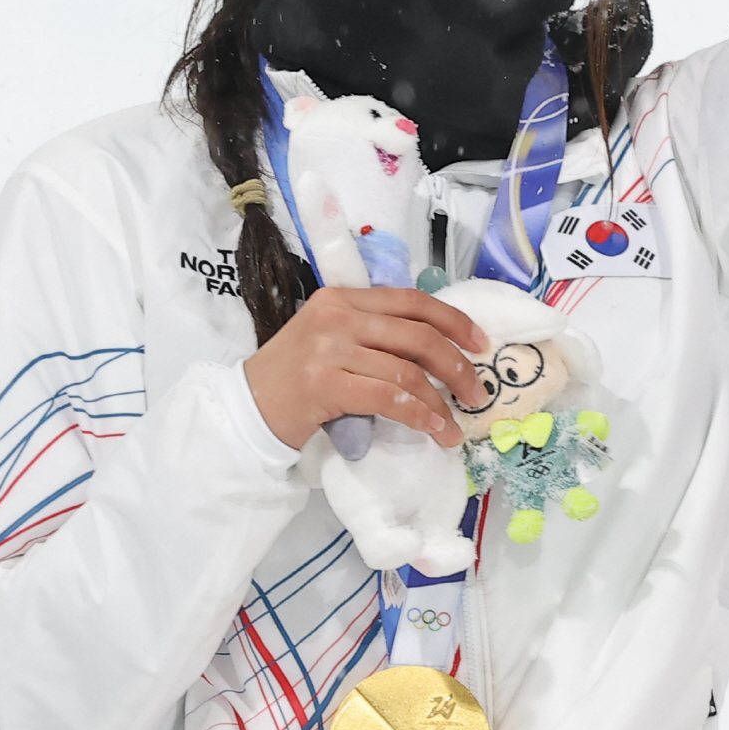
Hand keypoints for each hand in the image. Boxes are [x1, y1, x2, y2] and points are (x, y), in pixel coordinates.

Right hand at [244, 287, 490, 451]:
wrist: (248, 408)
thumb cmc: (294, 378)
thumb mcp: (331, 339)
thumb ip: (373, 333)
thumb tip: (438, 349)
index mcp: (343, 298)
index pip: (411, 300)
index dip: (453, 320)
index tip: (480, 344)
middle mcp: (338, 316)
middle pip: (417, 335)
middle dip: (457, 365)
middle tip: (476, 393)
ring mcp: (329, 349)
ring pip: (407, 372)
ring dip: (440, 403)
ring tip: (454, 427)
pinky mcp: (324, 384)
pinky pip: (388, 399)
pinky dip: (419, 417)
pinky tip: (433, 431)